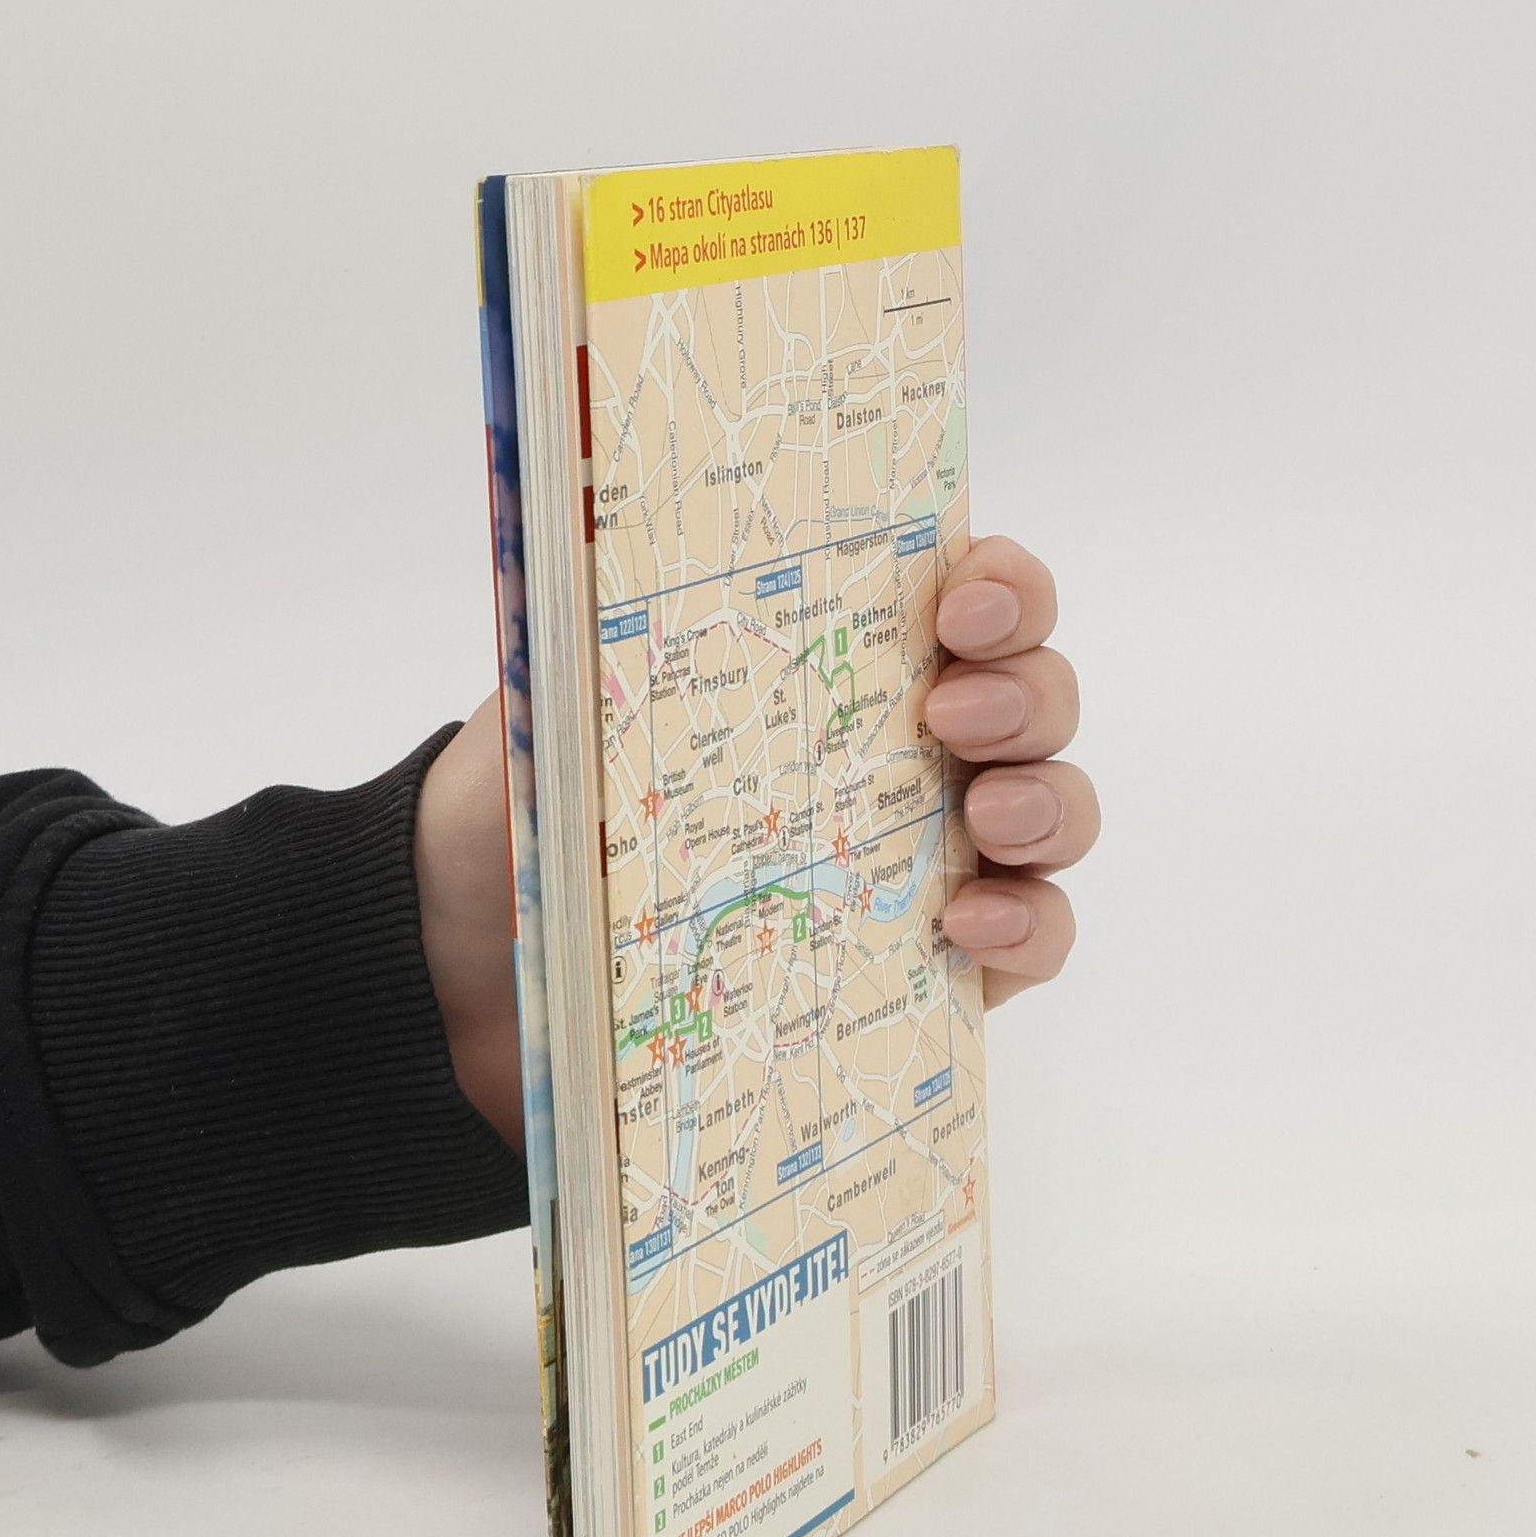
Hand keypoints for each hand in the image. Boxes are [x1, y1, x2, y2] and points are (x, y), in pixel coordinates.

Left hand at [418, 531, 1098, 1147]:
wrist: (482, 979)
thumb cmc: (528, 822)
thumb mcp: (552, 708)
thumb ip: (602, 637)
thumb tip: (606, 558)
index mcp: (833, 665)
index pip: (966, 600)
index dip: (1002, 588)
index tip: (963, 604)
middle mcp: (902, 754)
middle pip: (1034, 698)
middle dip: (1027, 691)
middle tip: (957, 712)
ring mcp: (928, 862)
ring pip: (1053, 813)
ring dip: (1047, 804)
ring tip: (984, 818)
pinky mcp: (932, 972)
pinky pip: (1031, 941)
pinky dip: (1029, 928)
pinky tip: (969, 929)